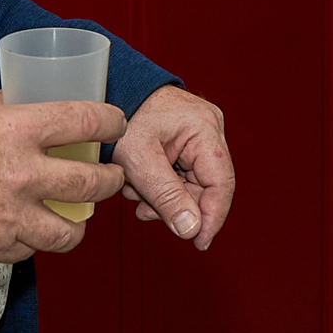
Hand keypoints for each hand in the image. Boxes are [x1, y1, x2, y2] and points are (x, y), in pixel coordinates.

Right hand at [0, 84, 125, 263]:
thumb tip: (15, 100)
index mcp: (16, 130)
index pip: (85, 121)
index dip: (110, 121)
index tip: (116, 123)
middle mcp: (21, 175)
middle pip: (90, 183)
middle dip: (110, 179)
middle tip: (112, 175)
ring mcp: (8, 215)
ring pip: (67, 232)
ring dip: (79, 225)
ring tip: (80, 218)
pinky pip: (25, 251)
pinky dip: (31, 243)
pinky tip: (29, 233)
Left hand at [116, 85, 235, 250]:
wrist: (111, 90)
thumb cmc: (123, 118)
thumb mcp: (139, 161)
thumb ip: (166, 196)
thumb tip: (192, 229)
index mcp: (204, 129)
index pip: (221, 184)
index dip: (212, 217)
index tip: (198, 242)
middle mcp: (210, 129)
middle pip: (205, 186)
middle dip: (175, 205)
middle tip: (145, 210)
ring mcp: (201, 134)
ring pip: (192, 183)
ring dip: (164, 196)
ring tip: (136, 191)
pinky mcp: (188, 140)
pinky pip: (183, 174)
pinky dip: (162, 185)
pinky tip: (141, 183)